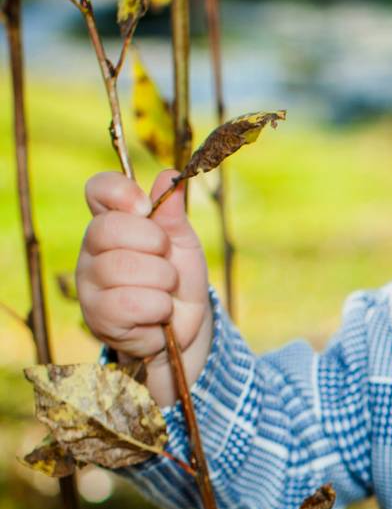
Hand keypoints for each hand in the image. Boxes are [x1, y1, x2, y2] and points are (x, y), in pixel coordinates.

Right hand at [79, 169, 212, 406]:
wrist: (184, 332)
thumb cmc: (178, 283)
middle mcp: (92, 248)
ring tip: (165, 290)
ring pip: (123, 267)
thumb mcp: (183, 244)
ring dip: (162, 280)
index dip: (121, 191)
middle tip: (166, 260)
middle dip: (153, 243)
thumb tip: (168, 177)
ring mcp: (90, 282)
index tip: (145, 207)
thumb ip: (173, 213)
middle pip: (109, 228)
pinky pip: (129, 303)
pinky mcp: (97, 315)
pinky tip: (158, 314)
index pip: (98, 189)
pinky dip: (157, 308)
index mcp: (111, 222)